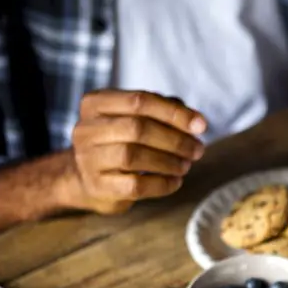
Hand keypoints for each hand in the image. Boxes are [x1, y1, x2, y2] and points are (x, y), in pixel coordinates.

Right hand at [66, 90, 206, 214]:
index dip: (174, 113)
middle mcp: (86, 129)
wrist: (85, 178)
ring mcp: (88, 159)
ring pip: (132, 156)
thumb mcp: (135, 118)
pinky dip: (161, 184)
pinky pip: (135, 185)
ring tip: (186, 165)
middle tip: (197, 150)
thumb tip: (195, 120)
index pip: (139, 101)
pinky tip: (175, 181)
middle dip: (174, 140)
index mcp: (96, 103)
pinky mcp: (98, 186)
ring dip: (168, 161)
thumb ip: (164, 110)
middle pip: (137, 128)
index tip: (202, 125)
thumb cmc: (119, 141)